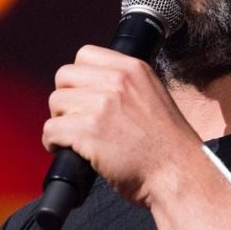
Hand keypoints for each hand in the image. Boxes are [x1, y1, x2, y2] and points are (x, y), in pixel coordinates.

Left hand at [43, 45, 200, 205]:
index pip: (85, 54)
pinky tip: (64, 149)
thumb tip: (92, 83)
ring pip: (55, 102)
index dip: (78, 77)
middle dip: (66, 97)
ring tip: (73, 136)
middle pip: (64, 76)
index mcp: (132, 68)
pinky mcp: (89, 131)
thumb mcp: (153, 94)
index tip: (82, 94)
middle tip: (75, 117)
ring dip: (60, 121)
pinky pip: (51, 129)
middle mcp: (116, 81)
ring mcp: (102, 105)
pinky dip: (52, 142)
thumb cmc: (166, 144)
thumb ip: (125, 83)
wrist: (179, 174)